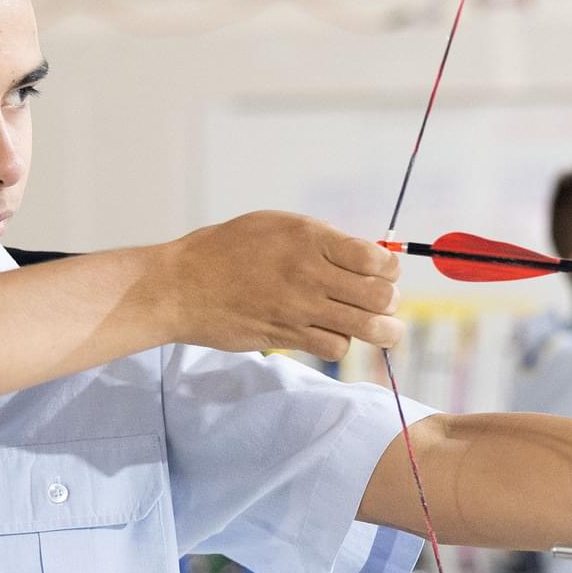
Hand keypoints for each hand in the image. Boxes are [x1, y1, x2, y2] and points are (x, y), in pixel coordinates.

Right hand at [158, 212, 402, 358]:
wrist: (182, 285)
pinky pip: (336, 347)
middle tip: (380, 302)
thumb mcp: (276, 225)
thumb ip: (321, 239)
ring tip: (378, 327)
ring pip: (368, 328)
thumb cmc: (227, 250)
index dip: (389, 269)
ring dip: (380, 330)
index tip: (381, 272)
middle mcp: (309, 273)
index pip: (377, 259)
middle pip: (381, 296)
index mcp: (310, 238)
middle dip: (389, 301)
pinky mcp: (288, 336)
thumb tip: (365, 257)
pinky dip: (341, 344)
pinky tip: (332, 333)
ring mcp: (300, 308)